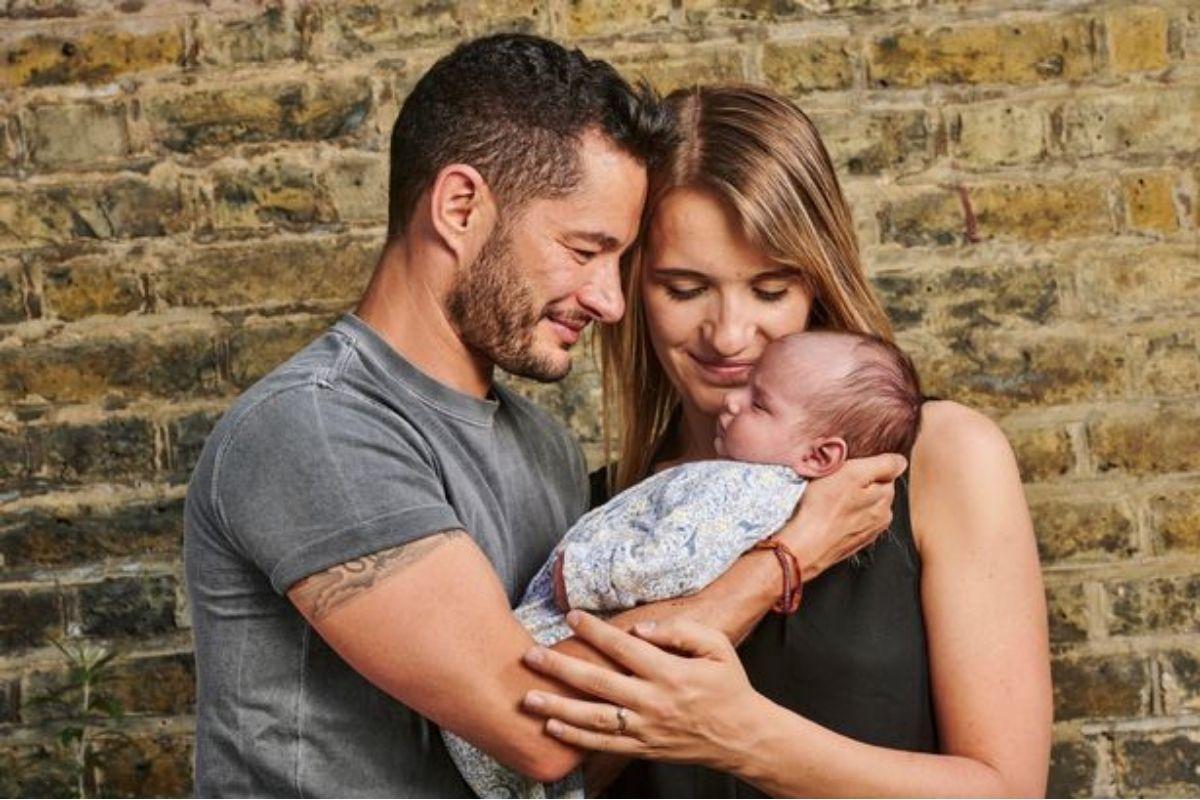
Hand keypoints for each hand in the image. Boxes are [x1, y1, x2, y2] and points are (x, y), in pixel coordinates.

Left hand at [521, 611, 763, 772]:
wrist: (743, 737)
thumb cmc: (729, 686)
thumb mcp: (717, 646)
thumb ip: (679, 631)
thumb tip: (638, 629)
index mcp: (671, 674)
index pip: (624, 648)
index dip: (595, 631)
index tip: (572, 616)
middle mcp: (654, 703)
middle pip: (598, 683)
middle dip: (561, 668)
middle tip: (530, 656)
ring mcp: (646, 730)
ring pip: (594, 719)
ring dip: (558, 708)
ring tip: (528, 698)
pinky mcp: (643, 749)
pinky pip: (603, 745)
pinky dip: (576, 737)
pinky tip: (552, 727)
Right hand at [777, 453, 905, 580]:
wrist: (803, 547)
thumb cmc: (822, 510)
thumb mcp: (852, 474)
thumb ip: (883, 465)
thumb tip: (901, 462)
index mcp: (885, 498)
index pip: (885, 471)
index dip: (864, 466)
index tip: (847, 469)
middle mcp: (881, 517)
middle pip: (874, 488)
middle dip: (857, 484)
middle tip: (834, 484)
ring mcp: (867, 532)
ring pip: (861, 505)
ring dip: (848, 501)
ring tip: (827, 501)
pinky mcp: (851, 542)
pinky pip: (850, 521)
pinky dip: (840, 516)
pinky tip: (826, 516)